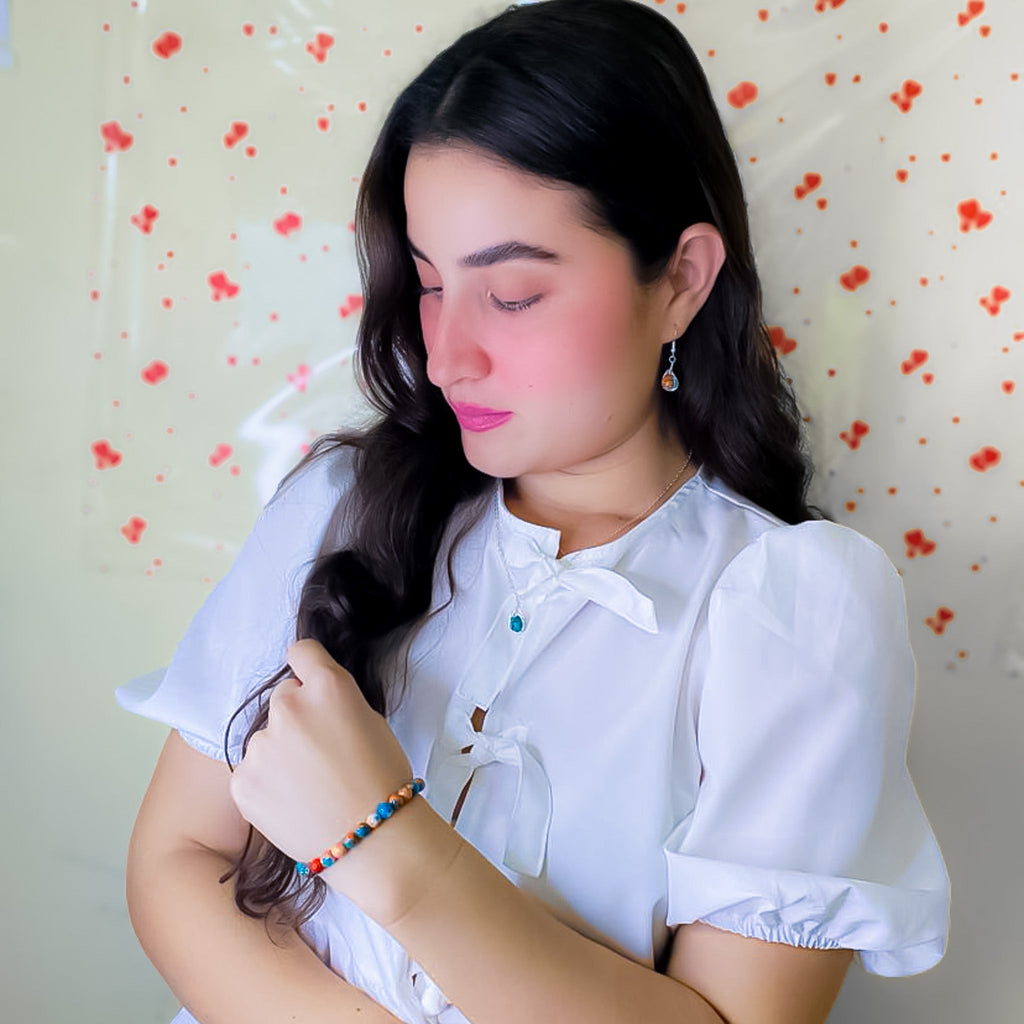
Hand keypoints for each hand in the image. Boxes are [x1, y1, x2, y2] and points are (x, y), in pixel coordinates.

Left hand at [228, 638, 413, 865]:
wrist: (373, 840)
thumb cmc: (383, 778)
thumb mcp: (372, 720)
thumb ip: (335, 700)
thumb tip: (313, 700)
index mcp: (328, 687)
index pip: (302, 650)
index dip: (308, 668)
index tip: (310, 683)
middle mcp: (289, 707)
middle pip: (284, 698)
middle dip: (298, 717)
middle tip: (320, 752)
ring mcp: (261, 745)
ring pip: (267, 738)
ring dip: (281, 752)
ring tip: (308, 785)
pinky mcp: (242, 781)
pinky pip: (253, 770)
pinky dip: (267, 783)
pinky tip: (293, 802)